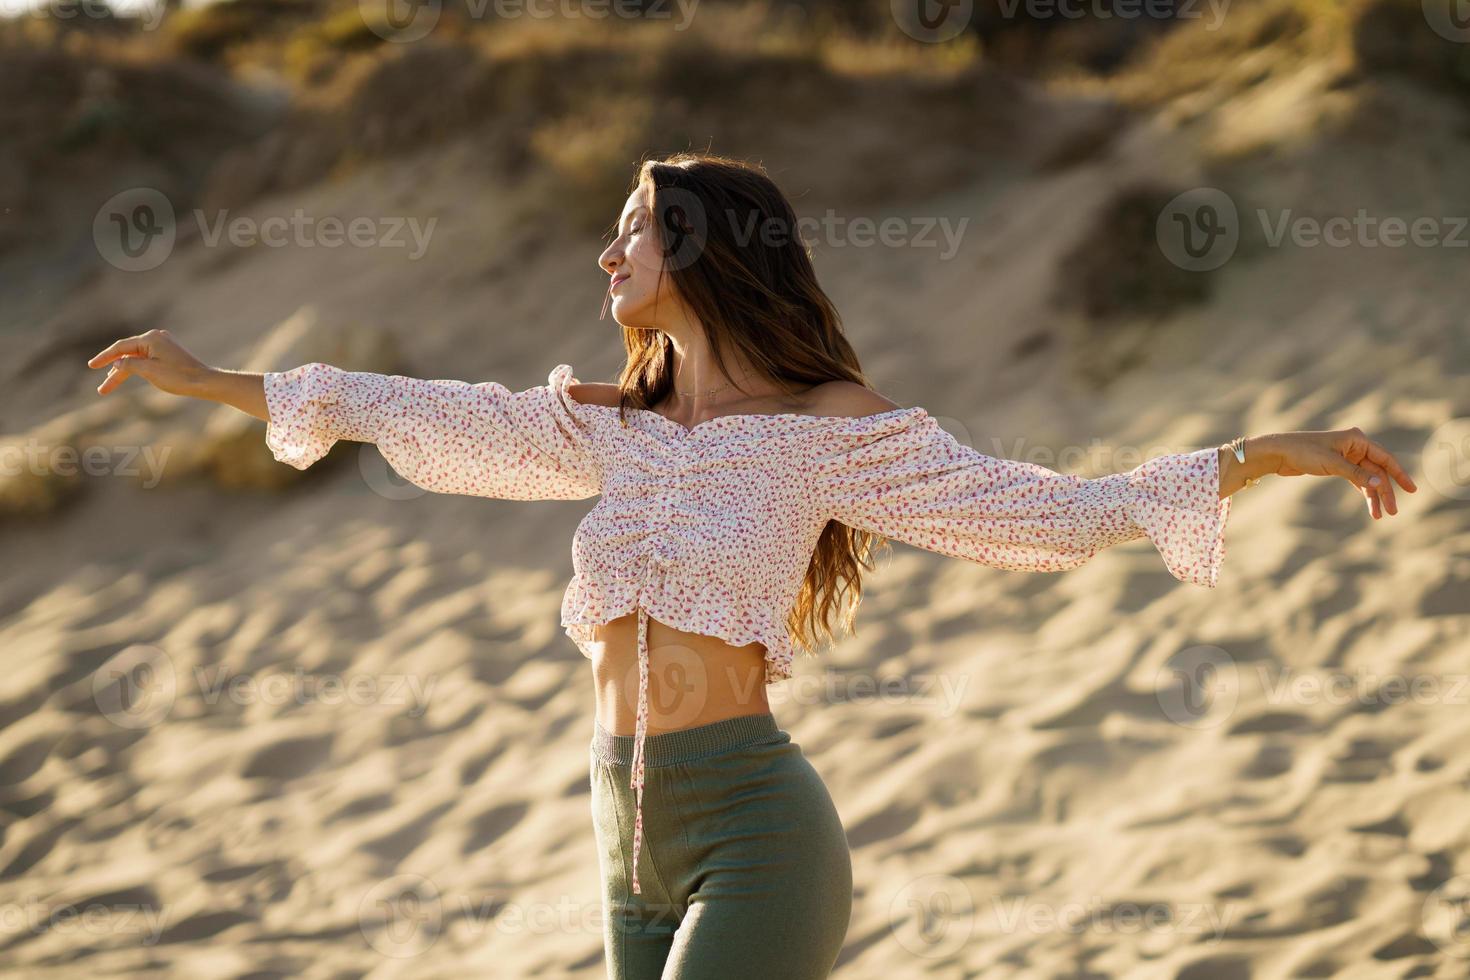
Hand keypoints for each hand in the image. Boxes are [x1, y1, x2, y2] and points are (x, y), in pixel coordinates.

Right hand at [87, 328, 211, 397]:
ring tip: (108, 387)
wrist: (205, 382)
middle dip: (113, 371)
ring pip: (135, 358)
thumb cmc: (178, 377)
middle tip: (102, 389)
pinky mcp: (168, 353)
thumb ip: (129, 364)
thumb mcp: (148, 371)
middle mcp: (156, 337)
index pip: (120, 347)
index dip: (104, 358)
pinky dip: (135, 369)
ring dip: (123, 372)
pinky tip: (125, 376)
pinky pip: (145, 359)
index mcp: (151, 338)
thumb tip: (118, 362)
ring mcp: (163, 344)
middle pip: (127, 354)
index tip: (91, 366)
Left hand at [1265, 428, 1416, 519]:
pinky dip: (1362, 492)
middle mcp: (1355, 446)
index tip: (1412, 490)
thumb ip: (1357, 475)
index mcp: (1357, 439)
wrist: (1279, 453)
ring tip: (1379, 515)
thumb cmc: (1304, 452)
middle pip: (1377, 471)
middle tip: (1393, 511)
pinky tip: (1370, 506)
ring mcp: (1346, 456)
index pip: (1385, 458)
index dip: (1400, 474)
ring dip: (1373, 496)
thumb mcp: (1332, 464)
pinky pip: (1356, 480)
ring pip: (1367, 478)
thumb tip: (1380, 485)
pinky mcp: (1337, 466)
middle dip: (1385, 491)